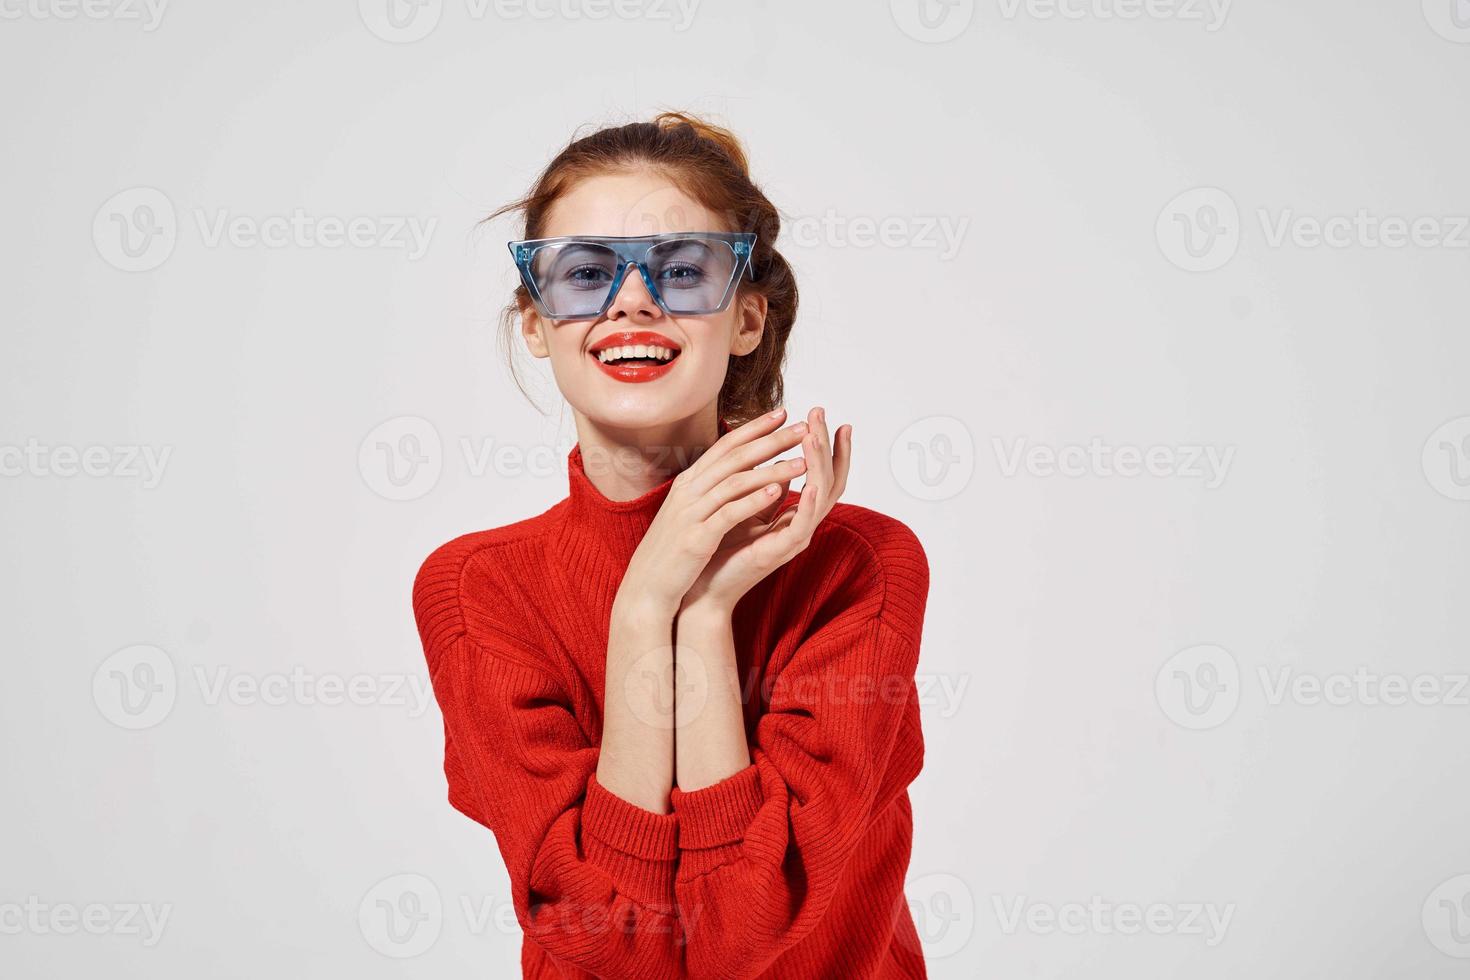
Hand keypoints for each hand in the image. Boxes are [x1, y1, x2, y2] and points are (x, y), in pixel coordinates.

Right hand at [617, 409, 814, 616]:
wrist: (647, 586)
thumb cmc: (674, 551)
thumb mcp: (692, 512)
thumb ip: (714, 490)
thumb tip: (742, 471)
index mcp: (690, 482)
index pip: (725, 446)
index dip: (754, 428)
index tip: (781, 413)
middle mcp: (689, 491)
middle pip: (735, 457)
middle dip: (770, 440)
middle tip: (802, 426)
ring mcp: (691, 513)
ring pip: (735, 481)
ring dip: (770, 469)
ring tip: (802, 461)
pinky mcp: (697, 538)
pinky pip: (728, 513)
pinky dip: (752, 501)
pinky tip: (776, 493)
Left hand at [679, 406, 850, 615]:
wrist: (702, 588)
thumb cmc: (721, 549)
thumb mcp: (746, 509)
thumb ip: (766, 489)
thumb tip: (777, 459)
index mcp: (793, 514)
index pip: (820, 475)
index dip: (826, 446)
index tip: (824, 416)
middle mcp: (800, 525)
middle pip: (829, 480)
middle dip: (827, 445)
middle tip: (820, 413)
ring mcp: (794, 539)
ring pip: (821, 497)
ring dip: (819, 465)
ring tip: (815, 436)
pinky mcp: (780, 553)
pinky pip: (803, 526)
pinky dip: (810, 504)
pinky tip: (811, 484)